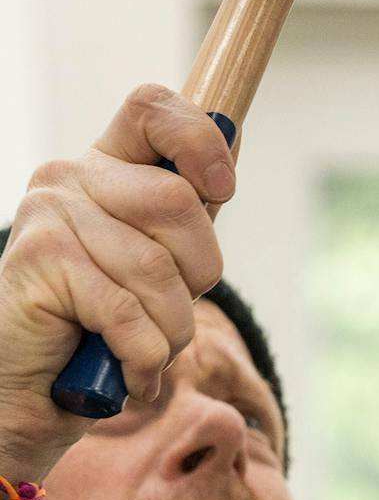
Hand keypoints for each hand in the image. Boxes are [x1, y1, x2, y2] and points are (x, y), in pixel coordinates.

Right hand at [0, 84, 230, 485]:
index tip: (221, 192)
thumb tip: (226, 160)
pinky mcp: (38, 265)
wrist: (30, 391)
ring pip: (159, 269)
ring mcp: (48, 217)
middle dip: (197, 273)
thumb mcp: (158, 263)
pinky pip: (129, 314)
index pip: (154, 108)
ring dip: (170, 329)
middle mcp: (69, 178)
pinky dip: (144, 357)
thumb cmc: (105, 326)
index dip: (201, 142)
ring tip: (144, 348)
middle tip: (169, 310)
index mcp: (106, 166)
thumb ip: (186, 218)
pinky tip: (128, 370)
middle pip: (178, 201)